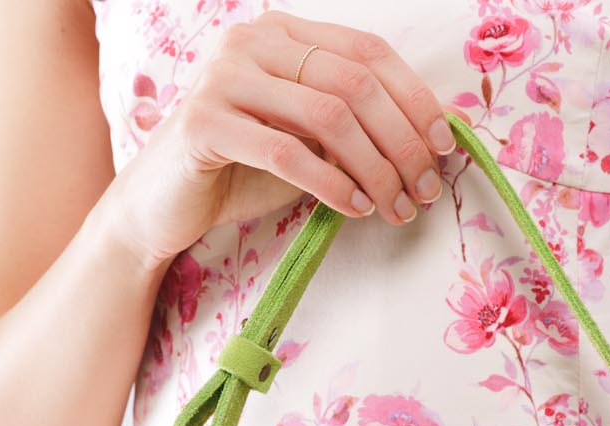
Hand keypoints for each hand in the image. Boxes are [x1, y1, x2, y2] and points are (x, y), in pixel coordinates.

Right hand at [102, 10, 464, 266]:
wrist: (165, 204)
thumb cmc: (243, 170)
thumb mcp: (309, 140)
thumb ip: (357, 127)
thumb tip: (436, 134)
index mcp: (284, 32)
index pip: (368, 51)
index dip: (415, 98)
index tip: (443, 148)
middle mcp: (252, 41)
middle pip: (355, 83)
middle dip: (402, 142)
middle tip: (424, 190)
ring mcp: (224, 77)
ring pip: (328, 116)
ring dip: (375, 169)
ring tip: (396, 207)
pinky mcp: (204, 123)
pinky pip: (286, 153)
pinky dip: (332, 185)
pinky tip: (356, 209)